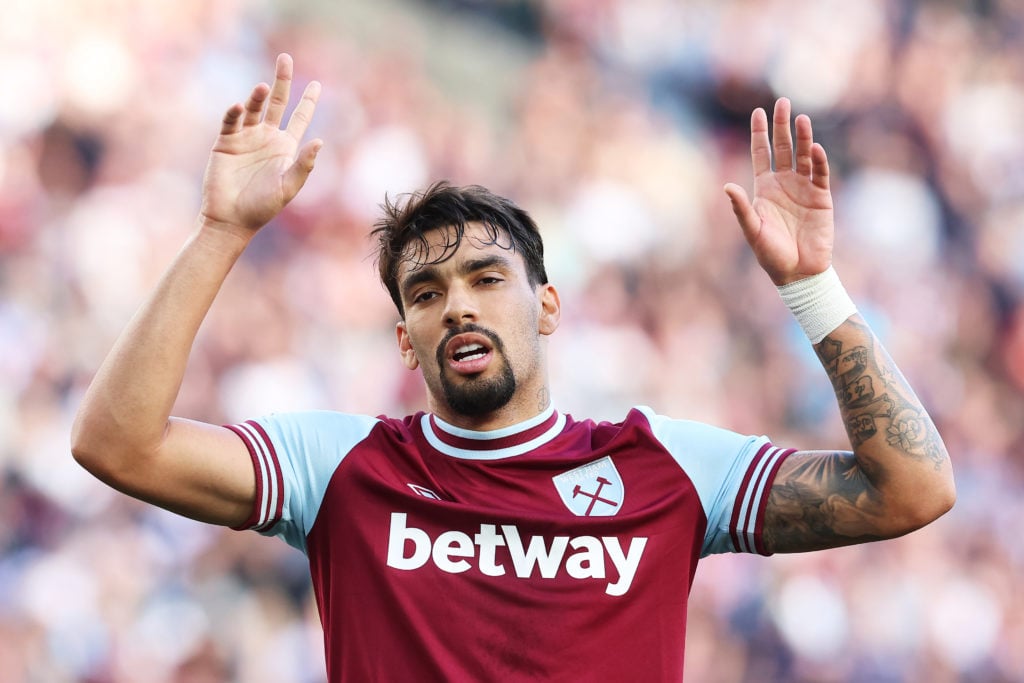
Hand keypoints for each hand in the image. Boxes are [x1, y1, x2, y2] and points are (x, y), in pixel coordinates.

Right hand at [199, 53, 321, 235]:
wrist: (231, 219)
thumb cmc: (262, 208)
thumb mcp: (288, 188)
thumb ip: (303, 165)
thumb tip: (320, 141)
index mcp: (285, 148)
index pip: (299, 118)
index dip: (308, 101)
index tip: (317, 83)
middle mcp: (266, 138)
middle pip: (277, 103)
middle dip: (282, 81)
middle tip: (286, 58)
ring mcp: (246, 138)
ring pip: (253, 108)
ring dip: (258, 96)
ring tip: (263, 88)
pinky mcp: (226, 142)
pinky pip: (231, 121)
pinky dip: (234, 112)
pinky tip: (238, 106)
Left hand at [724, 98, 833, 285]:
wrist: (798, 272)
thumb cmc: (771, 254)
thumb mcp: (752, 230)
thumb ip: (741, 208)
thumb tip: (727, 186)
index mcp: (764, 188)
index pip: (761, 153)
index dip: (759, 133)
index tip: (758, 111)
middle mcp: (784, 183)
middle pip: (783, 147)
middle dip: (781, 125)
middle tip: (782, 102)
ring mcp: (804, 188)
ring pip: (803, 156)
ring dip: (803, 137)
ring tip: (801, 118)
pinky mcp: (821, 197)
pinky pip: (820, 173)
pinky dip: (818, 160)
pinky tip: (814, 147)